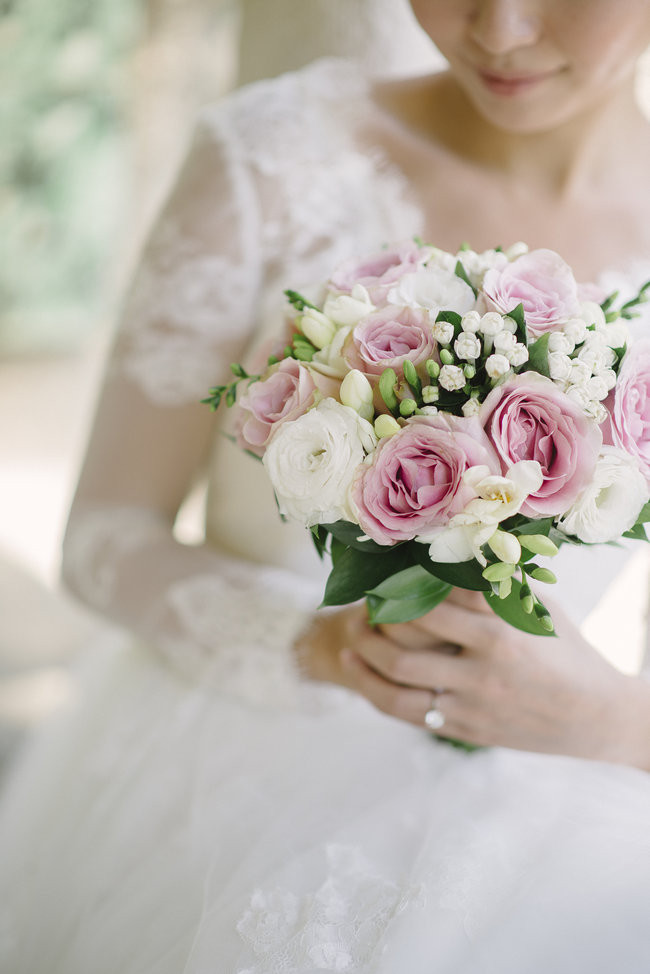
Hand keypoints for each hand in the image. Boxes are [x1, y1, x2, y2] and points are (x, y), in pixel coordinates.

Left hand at [336, 589, 649, 769]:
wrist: (596, 716)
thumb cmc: (567, 652)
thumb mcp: (537, 613)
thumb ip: (496, 591)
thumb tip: (452, 557)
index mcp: (500, 637)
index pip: (431, 610)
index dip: (398, 594)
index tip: (381, 581)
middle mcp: (481, 675)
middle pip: (404, 652)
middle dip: (372, 630)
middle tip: (359, 612)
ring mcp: (471, 707)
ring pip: (399, 690)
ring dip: (366, 666)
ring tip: (348, 647)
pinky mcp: (467, 731)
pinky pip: (411, 714)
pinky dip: (380, 695)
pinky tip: (364, 678)